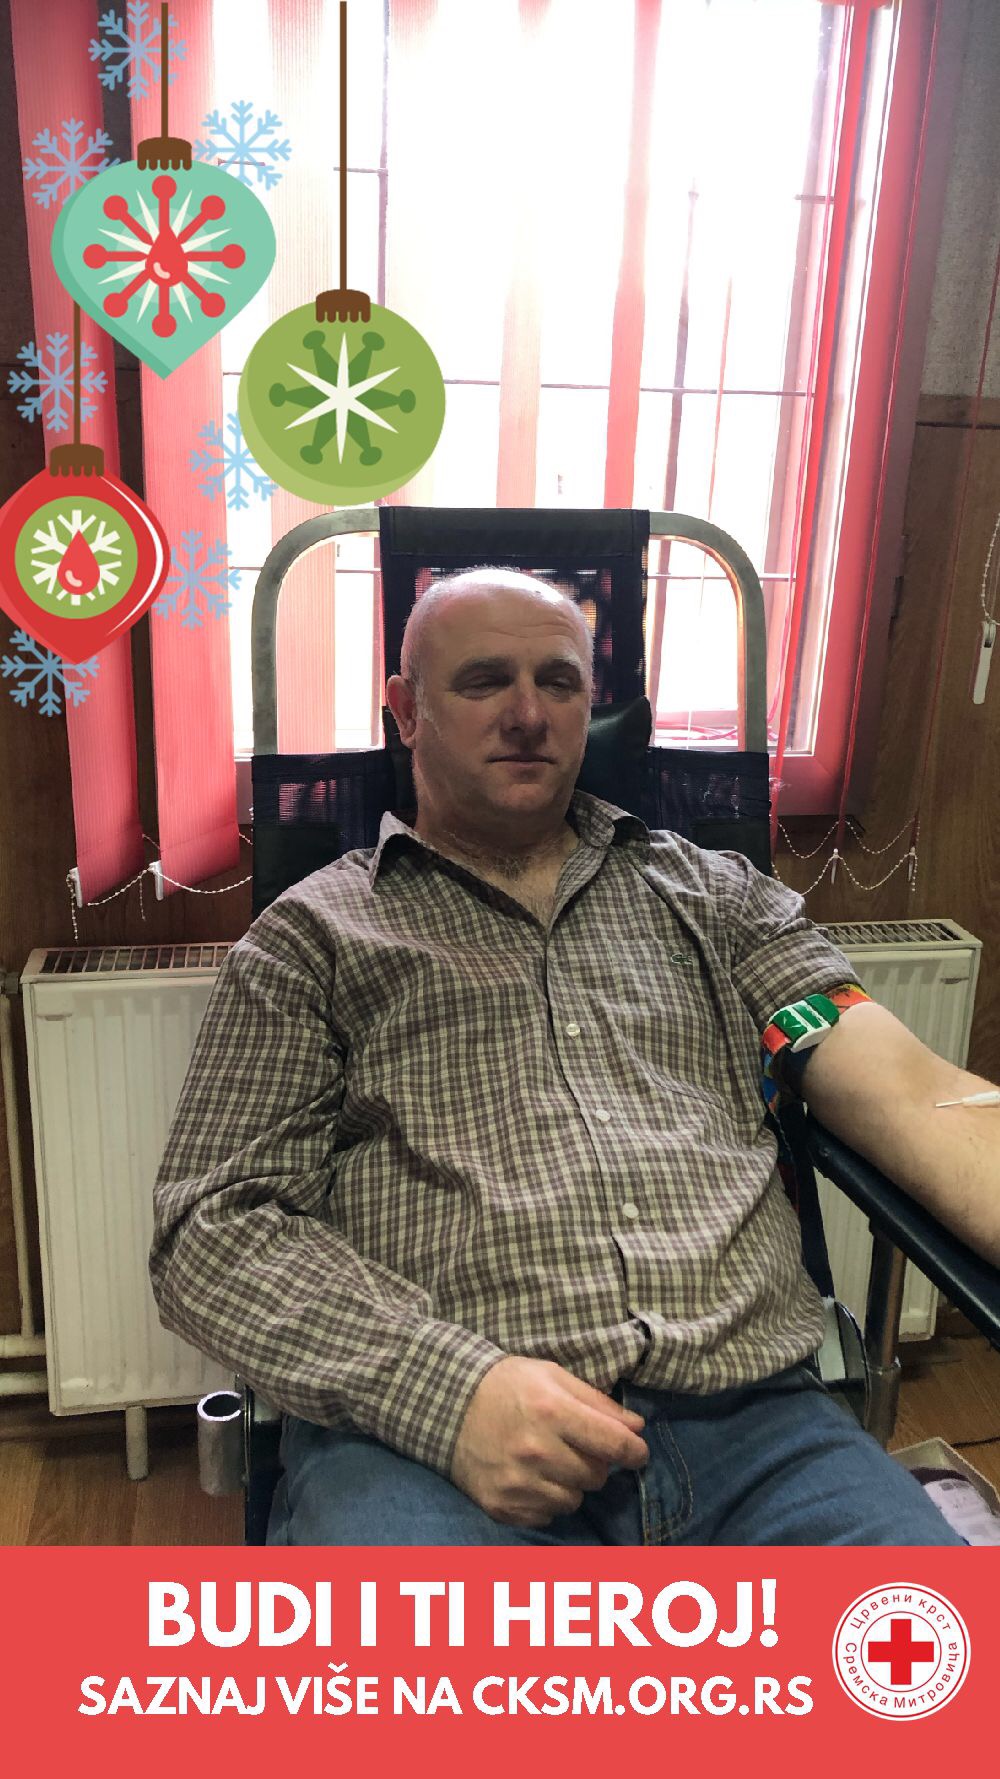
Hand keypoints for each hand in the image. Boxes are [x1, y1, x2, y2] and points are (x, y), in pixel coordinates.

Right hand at [451, 1356, 648, 1527]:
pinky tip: (530, 1478)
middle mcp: (536, 1451)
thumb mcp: (554, 1378)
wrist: (448, 1405)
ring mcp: (517, 1482)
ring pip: (574, 1501)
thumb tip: (637, 1429)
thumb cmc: (509, 1386)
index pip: (614, 1445)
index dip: (634, 1451)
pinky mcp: (502, 1505)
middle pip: (596, 1476)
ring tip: (549, 1463)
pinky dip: (545, 1500)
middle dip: (594, 1463)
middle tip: (575, 1448)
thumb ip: (598, 1403)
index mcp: (552, 1412)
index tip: (637, 1453)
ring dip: (570, 1485)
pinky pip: (547, 1516)